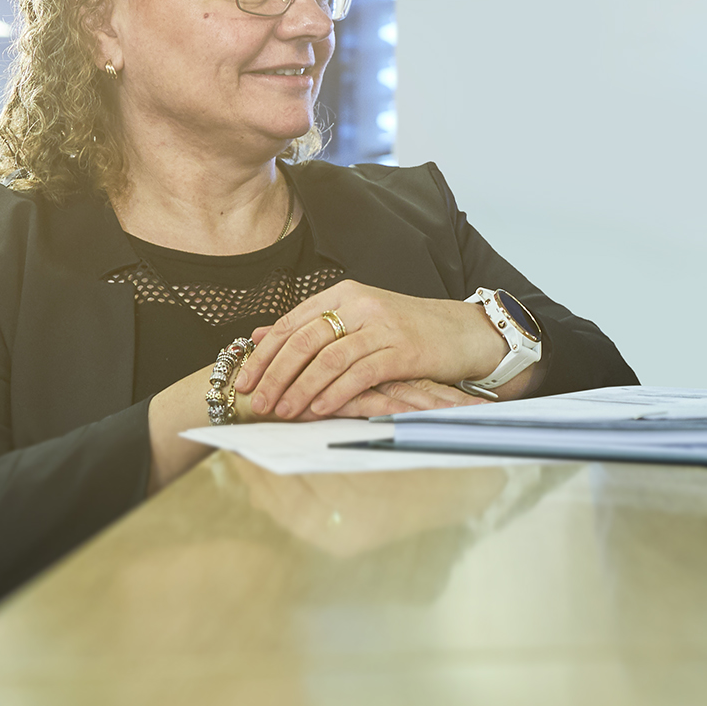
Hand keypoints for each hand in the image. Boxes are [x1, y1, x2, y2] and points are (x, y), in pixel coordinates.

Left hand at [234, 280, 508, 419]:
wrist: (464, 332)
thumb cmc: (408, 330)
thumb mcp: (358, 319)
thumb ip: (311, 326)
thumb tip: (259, 336)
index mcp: (345, 293)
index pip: (292, 323)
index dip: (263, 354)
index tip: (242, 381)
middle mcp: (361, 304)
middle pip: (304, 340)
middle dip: (275, 374)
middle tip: (257, 402)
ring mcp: (383, 326)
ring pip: (328, 358)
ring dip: (300, 388)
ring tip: (282, 412)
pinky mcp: (402, 350)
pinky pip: (360, 372)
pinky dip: (335, 392)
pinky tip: (319, 410)